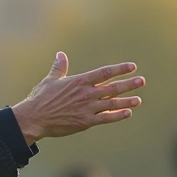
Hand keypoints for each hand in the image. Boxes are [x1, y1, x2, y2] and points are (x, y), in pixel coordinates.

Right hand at [11, 52, 144, 143]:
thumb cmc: (40, 98)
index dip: (119, 69)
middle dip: (128, 84)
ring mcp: (87, 108)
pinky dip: (117, 115)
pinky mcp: (85, 121)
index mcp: (79, 81)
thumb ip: (59, 67)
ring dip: (127, 101)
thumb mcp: (50, 80)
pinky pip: (105, 118)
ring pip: (112, 103)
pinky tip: (127, 112)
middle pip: (112, 88)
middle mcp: (86, 94)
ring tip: (138, 99)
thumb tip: (61, 54)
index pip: (104, 73)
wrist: (34, 118)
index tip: (132, 67)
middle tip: (141, 81)